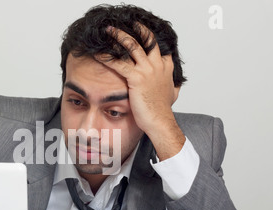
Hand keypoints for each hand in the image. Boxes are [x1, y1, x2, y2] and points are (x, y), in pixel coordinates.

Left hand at [96, 24, 185, 160]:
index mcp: (165, 68)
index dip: (150, 39)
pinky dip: (107, 57)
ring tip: (108, 31)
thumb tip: (174, 87)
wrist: (160, 121)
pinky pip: (119, 63)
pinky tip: (97, 54)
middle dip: (136, 29)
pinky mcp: (136, 78)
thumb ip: (172, 86)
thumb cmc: (162, 111)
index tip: (141, 33)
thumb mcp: (172, 94)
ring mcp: (147, 70)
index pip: (159, 47)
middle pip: (147, 40)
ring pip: (132, 45)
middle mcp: (157, 65)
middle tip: (125, 25)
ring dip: (119, 36)